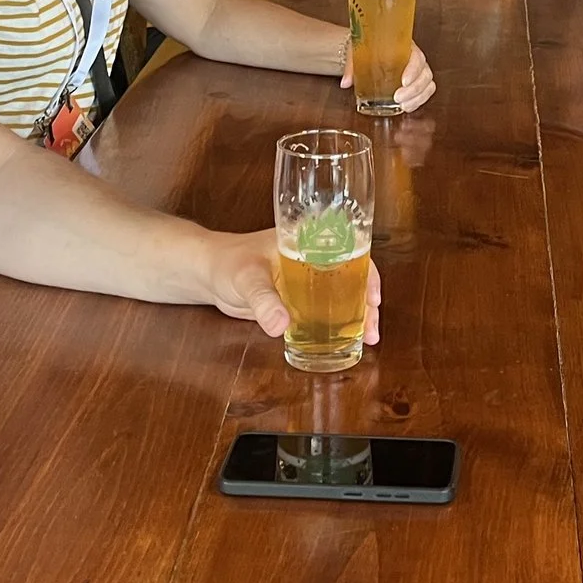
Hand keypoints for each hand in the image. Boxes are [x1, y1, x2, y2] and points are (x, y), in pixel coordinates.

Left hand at [196, 228, 381, 348]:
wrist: (208, 274)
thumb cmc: (227, 263)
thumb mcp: (247, 280)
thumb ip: (263, 301)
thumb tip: (281, 325)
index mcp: (308, 242)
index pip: (349, 250)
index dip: (367, 273)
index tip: (374, 297)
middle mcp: (313, 259)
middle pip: (353, 276)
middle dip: (368, 302)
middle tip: (374, 329)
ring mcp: (307, 280)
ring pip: (342, 295)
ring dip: (358, 316)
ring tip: (368, 339)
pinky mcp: (298, 299)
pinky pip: (325, 310)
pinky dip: (337, 324)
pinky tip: (346, 341)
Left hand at [341, 38, 436, 111]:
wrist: (368, 44)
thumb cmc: (367, 45)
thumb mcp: (358, 50)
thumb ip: (352, 66)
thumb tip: (345, 82)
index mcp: (404, 45)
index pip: (417, 57)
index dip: (413, 70)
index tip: (403, 81)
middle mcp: (414, 57)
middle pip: (425, 73)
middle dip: (414, 90)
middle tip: (398, 99)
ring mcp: (417, 69)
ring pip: (428, 84)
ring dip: (417, 98)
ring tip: (403, 106)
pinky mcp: (416, 80)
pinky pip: (426, 91)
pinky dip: (419, 101)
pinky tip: (408, 107)